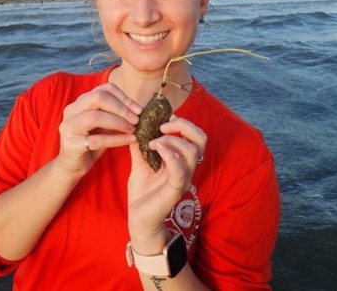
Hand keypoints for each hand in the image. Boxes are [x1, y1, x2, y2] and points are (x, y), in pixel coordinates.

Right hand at [56, 83, 141, 177]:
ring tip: (133, 129)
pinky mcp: (72, 145)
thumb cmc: (91, 141)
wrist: (73, 165)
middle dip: (121, 108)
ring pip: (95, 117)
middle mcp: (71, 110)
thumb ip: (114, 114)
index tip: (138, 109)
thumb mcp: (104, 124)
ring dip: (119, 122)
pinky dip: (117, 139)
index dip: (124, 97)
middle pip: (98, 98)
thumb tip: (137, 109)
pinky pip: (98, 140)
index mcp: (80, 102)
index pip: (104, 89)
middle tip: (136, 119)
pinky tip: (130, 140)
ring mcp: (69, 127)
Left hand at [127, 115, 206, 252]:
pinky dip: (171, 155)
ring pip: (192, 151)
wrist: (138, 219)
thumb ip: (140, 144)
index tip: (162, 116)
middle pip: (200, 138)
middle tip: (162, 125)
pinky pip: (181, 169)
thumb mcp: (140, 162)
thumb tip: (135, 124)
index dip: (181, 121)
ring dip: (172, 140)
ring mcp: (183, 178)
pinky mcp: (176, 190)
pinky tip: (156, 148)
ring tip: (153, 142)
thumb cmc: (143, 192)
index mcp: (181, 158)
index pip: (193, 133)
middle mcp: (186, 167)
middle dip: (183, 125)